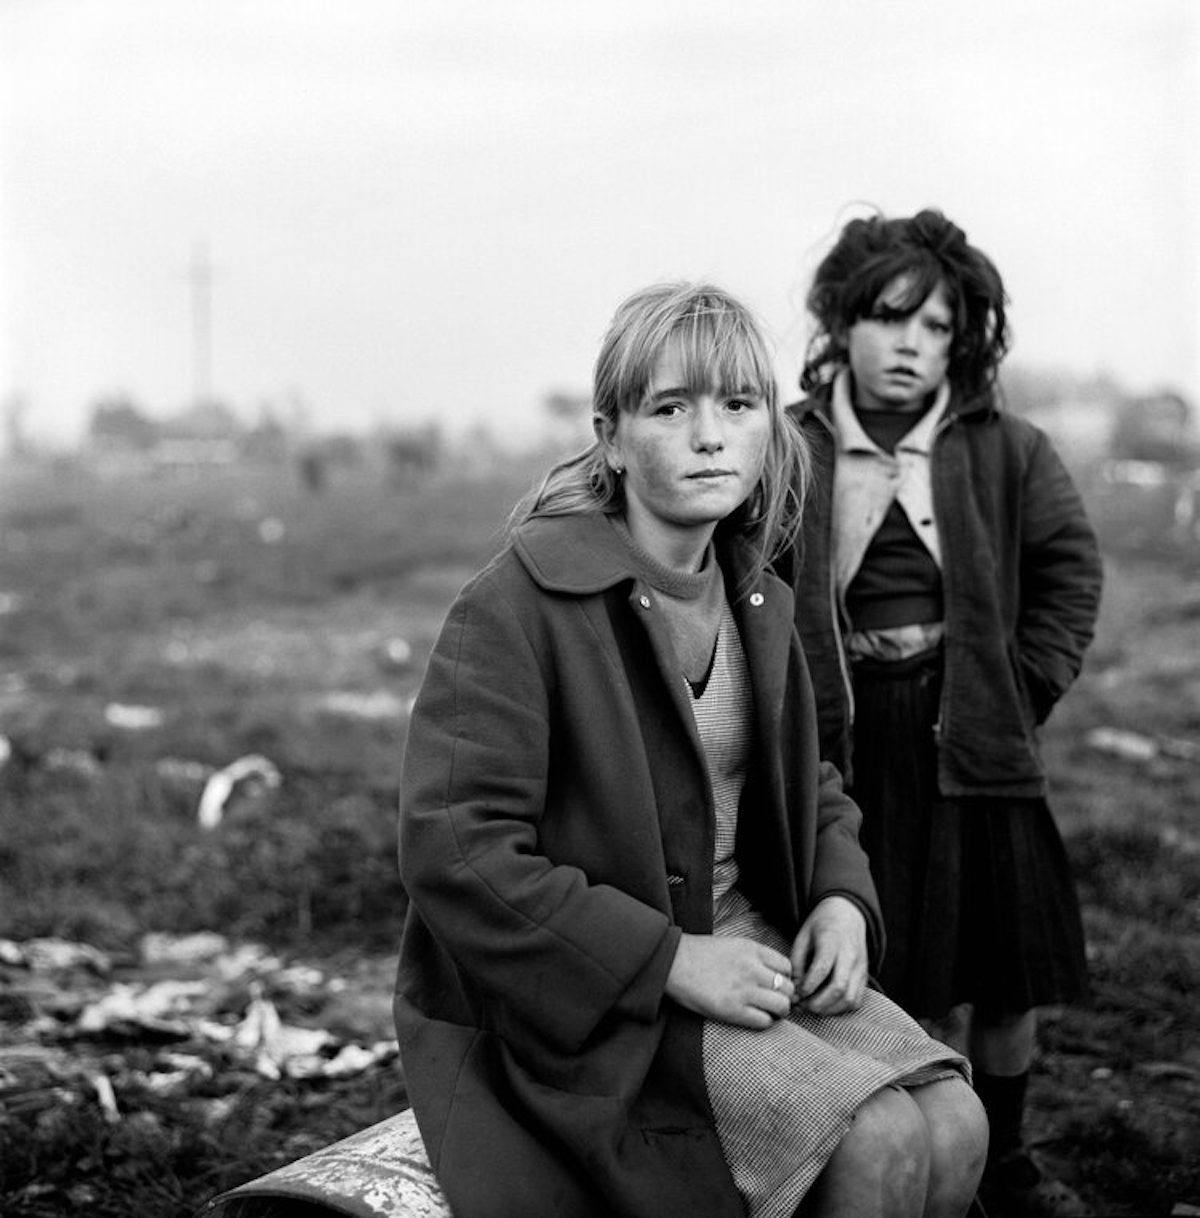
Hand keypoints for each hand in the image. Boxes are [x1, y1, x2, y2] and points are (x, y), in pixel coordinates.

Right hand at [666, 933, 795, 1028]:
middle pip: (788, 988)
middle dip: (784, 997)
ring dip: (777, 1012)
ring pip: (782, 1006)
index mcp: (752, 949)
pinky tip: (753, 1017)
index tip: (776, 985)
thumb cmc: (698, 954)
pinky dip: (764, 1022)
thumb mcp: (731, 945)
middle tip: (774, 1002)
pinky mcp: (732, 1010)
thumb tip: (772, 975)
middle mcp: (752, 968)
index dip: (785, 978)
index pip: (787, 967)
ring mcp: (744, 989)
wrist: (672, 962)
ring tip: (767, 1012)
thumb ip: (753, 957)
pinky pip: (763, 1021)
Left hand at [790, 896, 867, 1015]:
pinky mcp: (864, 976)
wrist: (848, 913)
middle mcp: (850, 955)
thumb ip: (797, 960)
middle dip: (818, 1003)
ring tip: (811, 1008)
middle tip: (802, 1006)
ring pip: (850, 998)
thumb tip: (794, 987)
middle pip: (839, 987)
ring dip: (829, 1009)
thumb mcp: (803, 935)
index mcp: (832, 941)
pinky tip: (826, 1005)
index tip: (796, 992)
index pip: (822, 968)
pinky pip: (857, 1000)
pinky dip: (841, 1008)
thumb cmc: (822, 924)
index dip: (808, 985)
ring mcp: (860, 967)